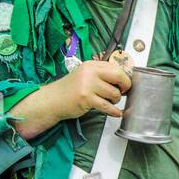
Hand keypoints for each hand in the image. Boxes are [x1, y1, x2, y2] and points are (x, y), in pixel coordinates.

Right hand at [9, 59, 133, 139]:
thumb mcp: (86, 75)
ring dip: (115, 100)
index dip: (125, 78)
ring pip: (114, 93)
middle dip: (125, 86)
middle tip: (122, 92)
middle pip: (119, 77)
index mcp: (91, 65)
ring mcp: (87, 85)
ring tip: (108, 101)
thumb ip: (102, 75)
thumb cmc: (71, 89)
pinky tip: (116, 112)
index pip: (116, 68)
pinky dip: (114, 111)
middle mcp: (89, 72)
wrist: (52, 100)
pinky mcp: (86, 98)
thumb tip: (124, 79)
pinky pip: (107, 106)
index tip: (125, 84)